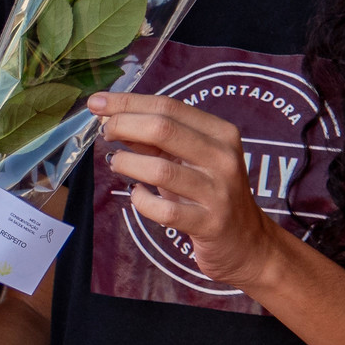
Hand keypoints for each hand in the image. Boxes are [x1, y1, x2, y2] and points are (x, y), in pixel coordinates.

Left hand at [91, 91, 282, 289]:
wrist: (247, 243)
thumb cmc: (209, 193)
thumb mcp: (189, 159)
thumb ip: (154, 139)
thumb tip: (110, 118)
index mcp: (220, 133)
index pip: (169, 106)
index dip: (128, 102)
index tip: (97, 102)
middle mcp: (223, 158)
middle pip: (163, 129)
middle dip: (123, 125)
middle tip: (105, 133)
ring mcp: (218, 192)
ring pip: (160, 170)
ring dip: (127, 163)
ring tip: (116, 163)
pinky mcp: (208, 224)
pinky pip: (163, 210)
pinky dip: (141, 200)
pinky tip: (137, 195)